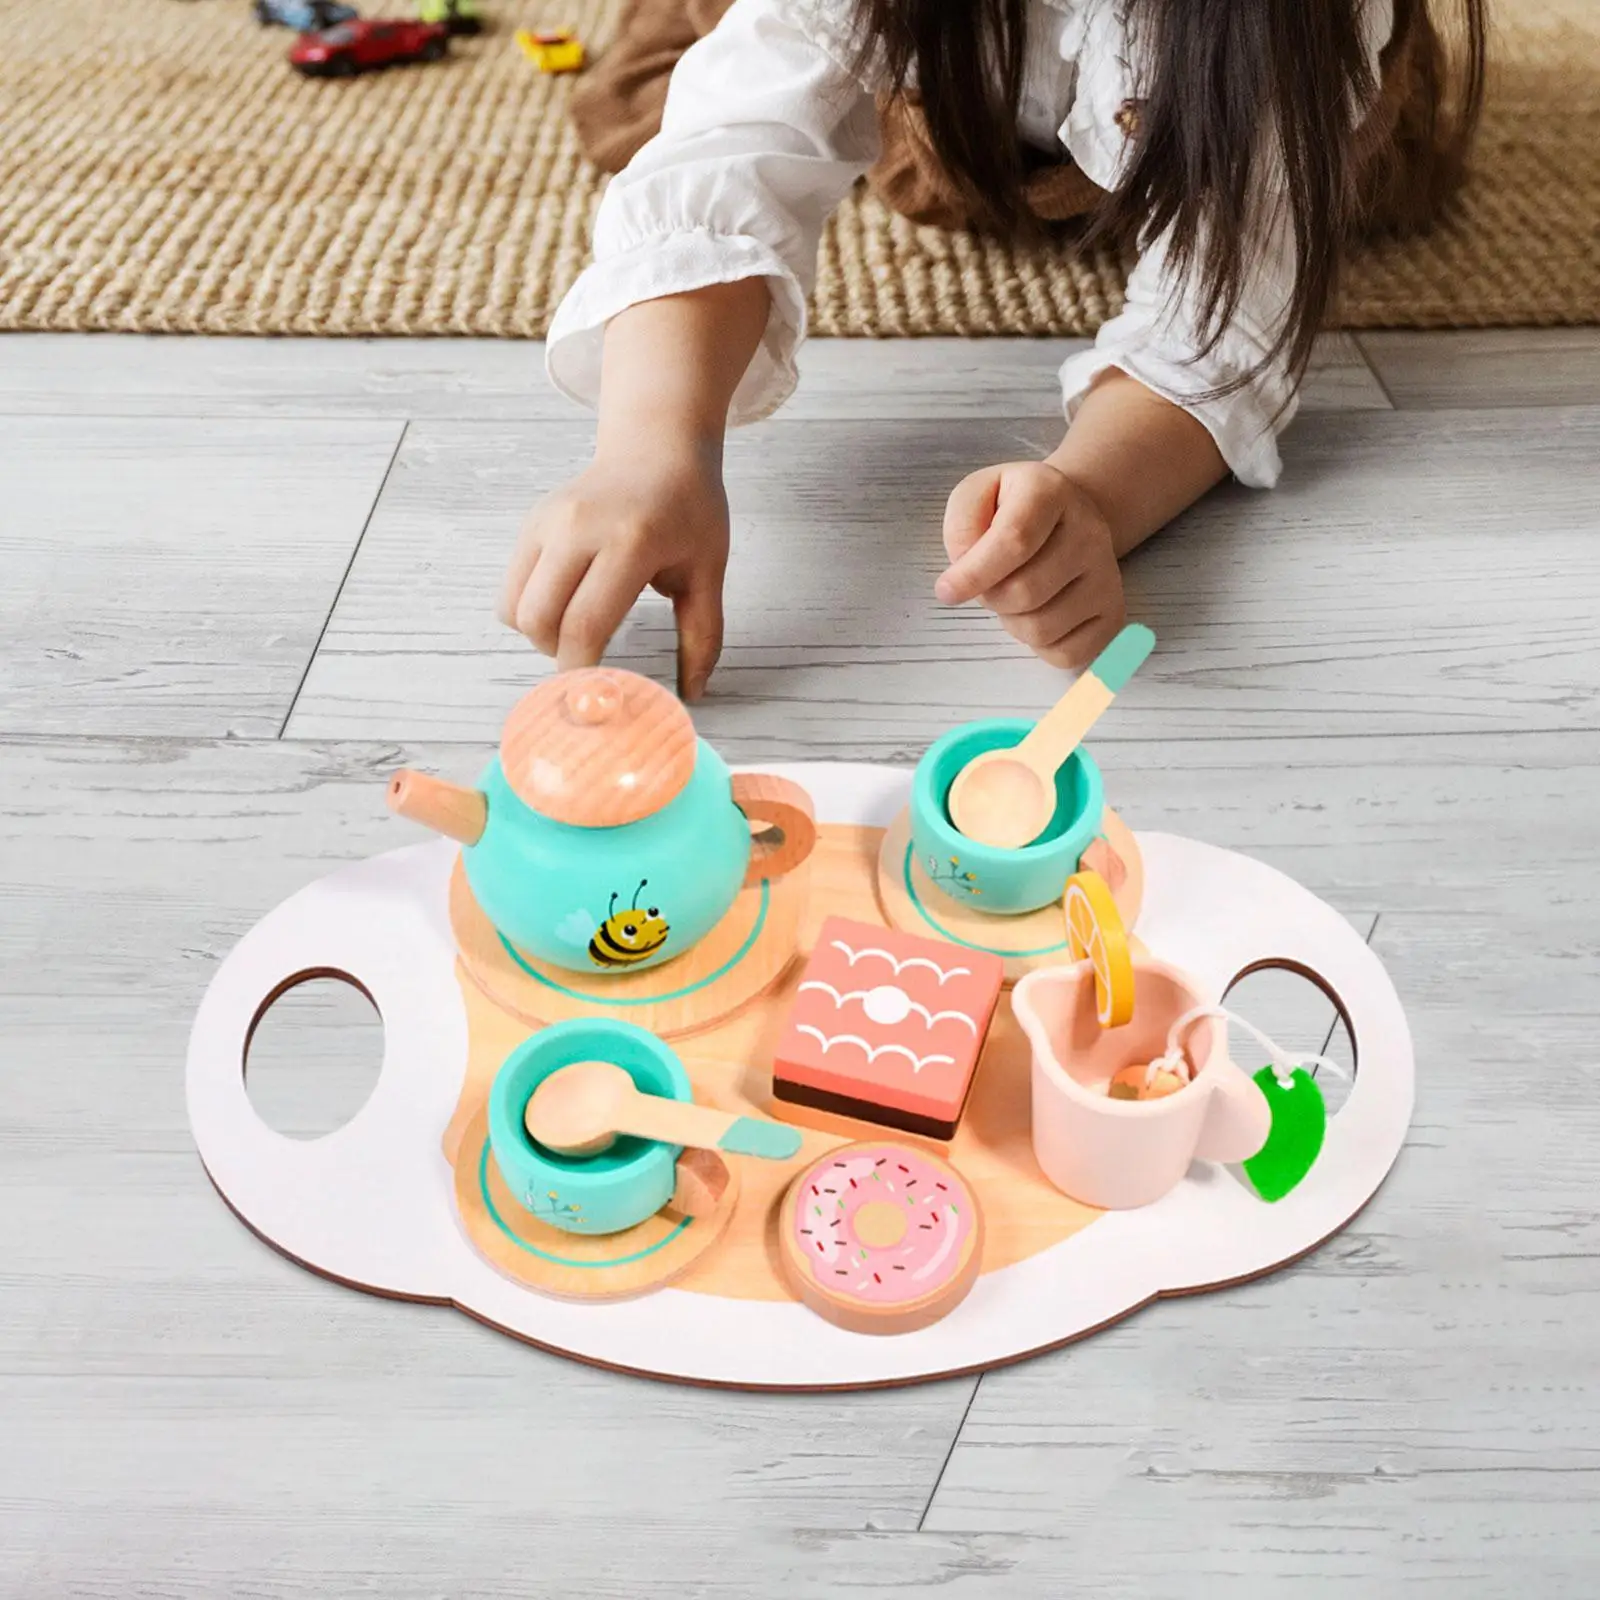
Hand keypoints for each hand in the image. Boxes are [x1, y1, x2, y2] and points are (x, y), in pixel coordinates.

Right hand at [500, 437, 729, 699]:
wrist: (658, 448)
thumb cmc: (689, 510)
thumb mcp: (708, 571)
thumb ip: (703, 634)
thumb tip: (694, 693)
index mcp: (629, 542)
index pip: (585, 623)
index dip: (583, 670)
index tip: (597, 694)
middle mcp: (578, 528)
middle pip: (539, 621)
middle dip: (559, 657)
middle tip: (591, 662)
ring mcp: (548, 522)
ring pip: (514, 608)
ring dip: (540, 636)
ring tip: (579, 631)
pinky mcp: (531, 523)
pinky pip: (510, 588)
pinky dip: (529, 612)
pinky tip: (565, 605)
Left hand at [936, 460, 1126, 669]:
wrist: (1066, 517)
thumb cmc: (1011, 510)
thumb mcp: (976, 495)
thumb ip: (961, 526)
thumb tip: (963, 573)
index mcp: (1050, 492)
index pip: (1013, 541)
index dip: (974, 574)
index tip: (946, 591)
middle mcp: (1089, 532)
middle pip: (1023, 592)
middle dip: (990, 597)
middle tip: (989, 583)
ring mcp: (1107, 576)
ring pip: (1041, 629)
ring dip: (1012, 622)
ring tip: (1015, 595)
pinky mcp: (1113, 614)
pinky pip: (1066, 655)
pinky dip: (1039, 647)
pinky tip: (1037, 615)